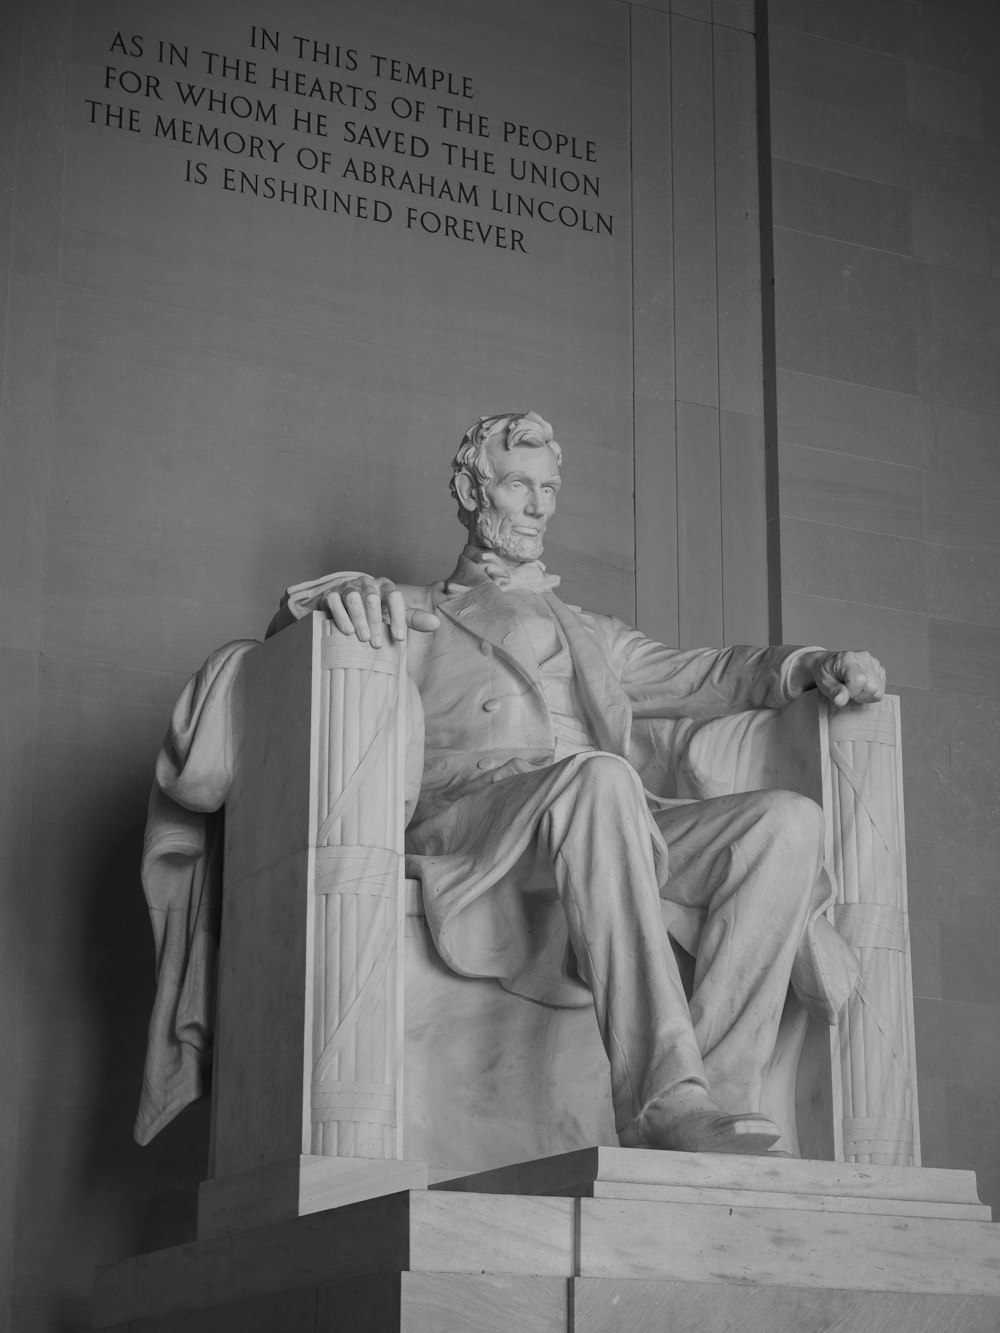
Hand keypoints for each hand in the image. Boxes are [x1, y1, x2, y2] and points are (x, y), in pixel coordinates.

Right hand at [323, 575, 439, 647]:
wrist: (344, 607)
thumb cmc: (373, 612)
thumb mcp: (394, 615)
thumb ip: (414, 619)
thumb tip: (437, 624)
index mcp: (385, 587)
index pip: (395, 597)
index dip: (398, 617)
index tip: (399, 638)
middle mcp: (367, 584)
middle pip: (372, 598)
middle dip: (375, 621)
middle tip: (377, 644)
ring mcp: (348, 588)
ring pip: (353, 597)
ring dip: (359, 618)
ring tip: (362, 638)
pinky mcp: (331, 594)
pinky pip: (334, 601)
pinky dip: (341, 616)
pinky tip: (347, 631)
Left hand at [811, 649, 885, 706]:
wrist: (828, 663)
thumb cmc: (825, 673)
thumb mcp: (822, 682)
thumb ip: (833, 691)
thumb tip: (841, 701)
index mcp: (848, 658)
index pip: (860, 680)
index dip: (851, 692)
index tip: (842, 691)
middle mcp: (864, 657)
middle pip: (872, 687)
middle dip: (858, 695)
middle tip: (846, 690)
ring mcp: (874, 662)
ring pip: (878, 691)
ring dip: (864, 696)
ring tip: (853, 689)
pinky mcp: (879, 669)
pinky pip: (880, 691)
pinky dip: (870, 694)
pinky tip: (860, 688)